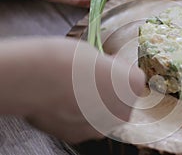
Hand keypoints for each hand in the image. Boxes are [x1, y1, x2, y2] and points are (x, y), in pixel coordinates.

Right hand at [0, 37, 144, 142]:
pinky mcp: (79, 136)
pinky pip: (83, 123)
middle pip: (120, 100)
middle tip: (88, 79)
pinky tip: (62, 102)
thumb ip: (105, 70)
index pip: (132, 76)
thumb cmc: (68, 59)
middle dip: (108, 90)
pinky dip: (76, 115)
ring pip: (102, 115)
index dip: (117, 68)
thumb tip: (99, 74)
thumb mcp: (94, 55)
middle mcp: (123, 110)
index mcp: (133, 85)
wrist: (38, 79)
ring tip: (71, 90)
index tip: (105, 62)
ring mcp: (102, 127)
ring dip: (93, 105)